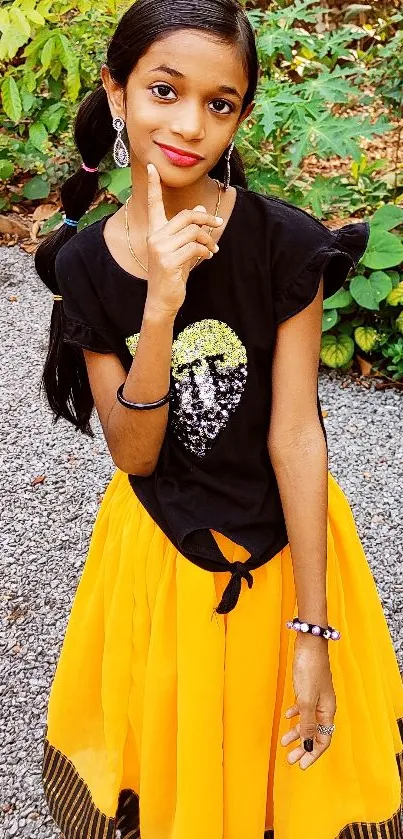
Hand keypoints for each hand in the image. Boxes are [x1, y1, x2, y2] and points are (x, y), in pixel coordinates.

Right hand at [145, 163, 222, 318]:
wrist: (162, 300)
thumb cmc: (172, 275)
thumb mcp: (182, 250)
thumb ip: (190, 231)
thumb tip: (203, 210)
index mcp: (155, 232)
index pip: (153, 204)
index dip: (154, 185)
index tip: (153, 167)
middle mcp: (154, 237)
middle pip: (186, 216)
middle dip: (206, 220)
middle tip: (218, 225)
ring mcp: (160, 249)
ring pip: (193, 232)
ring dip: (208, 239)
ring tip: (213, 249)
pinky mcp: (168, 260)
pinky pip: (194, 247)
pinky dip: (205, 251)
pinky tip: (208, 257)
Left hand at [281, 633, 335, 769]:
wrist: (309, 643)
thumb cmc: (309, 670)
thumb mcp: (306, 699)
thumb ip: (308, 722)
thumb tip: (309, 744)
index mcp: (327, 710)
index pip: (324, 739)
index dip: (313, 754)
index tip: (301, 765)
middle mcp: (324, 706)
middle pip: (315, 733)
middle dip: (303, 747)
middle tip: (290, 759)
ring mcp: (316, 696)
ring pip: (307, 721)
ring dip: (297, 733)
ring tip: (284, 742)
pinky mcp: (308, 687)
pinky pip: (303, 707)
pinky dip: (296, 715)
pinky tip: (288, 716)